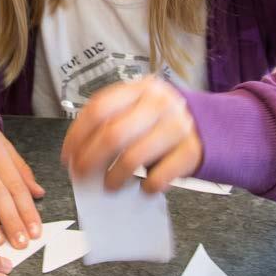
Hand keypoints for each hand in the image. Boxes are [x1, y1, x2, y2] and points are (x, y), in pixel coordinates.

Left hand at [61, 76, 202, 192]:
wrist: (208, 125)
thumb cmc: (161, 121)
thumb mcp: (138, 109)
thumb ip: (112, 121)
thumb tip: (78, 156)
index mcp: (141, 88)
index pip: (99, 108)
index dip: (77, 136)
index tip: (68, 157)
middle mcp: (160, 103)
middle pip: (113, 134)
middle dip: (90, 160)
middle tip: (81, 176)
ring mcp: (177, 126)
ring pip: (133, 157)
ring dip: (114, 178)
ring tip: (109, 185)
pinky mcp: (191, 151)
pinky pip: (159, 176)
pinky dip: (146, 187)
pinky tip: (143, 187)